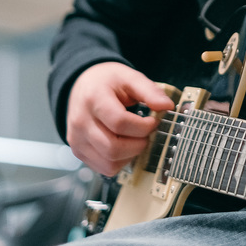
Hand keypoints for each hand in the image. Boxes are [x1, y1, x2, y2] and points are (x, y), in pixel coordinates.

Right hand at [65, 61, 174, 175]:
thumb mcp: (130, 77)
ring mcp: (77, 139)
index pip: (119, 123)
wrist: (83, 85)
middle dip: (138, 144)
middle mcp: (81, 122)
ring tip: (135, 139)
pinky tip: (124, 146)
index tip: (152, 121)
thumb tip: (167, 106)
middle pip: (113, 148)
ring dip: (130, 155)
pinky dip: (119, 162)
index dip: (142, 126)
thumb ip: (150, 91)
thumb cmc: (107, 82)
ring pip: (109, 163)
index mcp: (93, 99)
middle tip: (146, 133)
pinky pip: (104, 168)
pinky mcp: (78, 151)